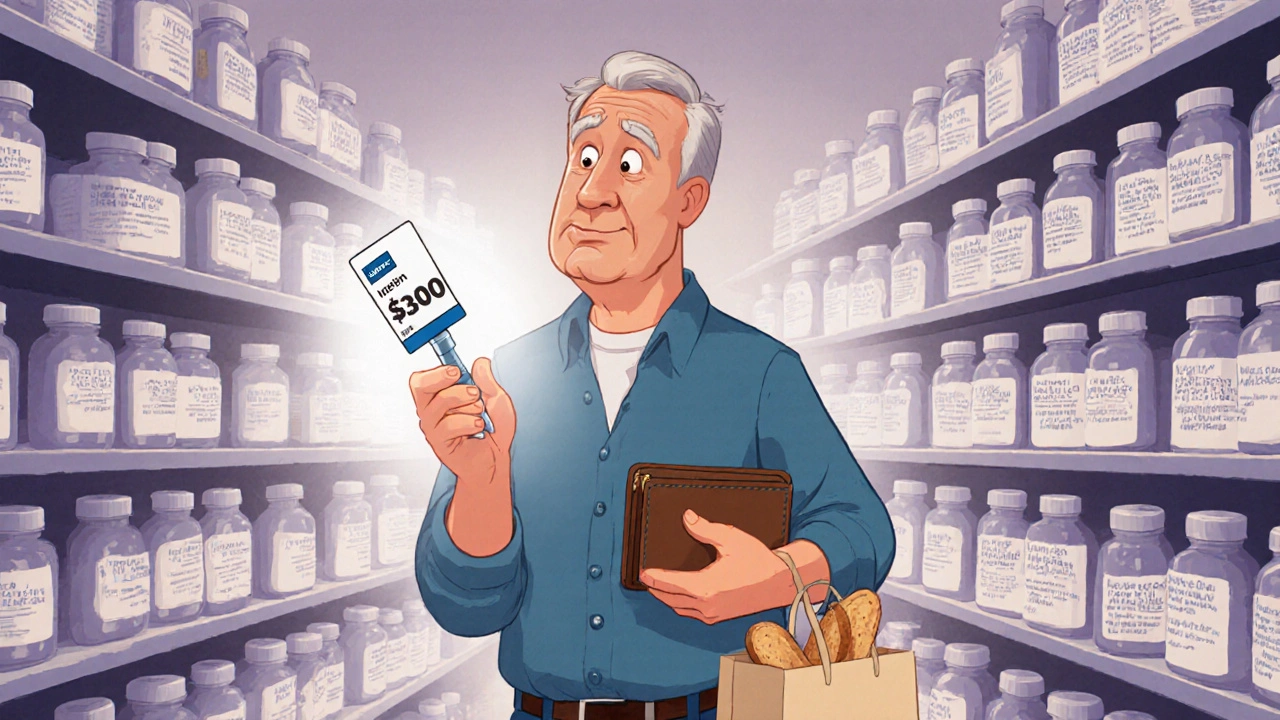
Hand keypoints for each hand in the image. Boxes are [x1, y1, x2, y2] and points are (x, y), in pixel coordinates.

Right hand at [409, 358, 515, 484]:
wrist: (497, 459)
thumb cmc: (494, 431)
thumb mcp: (497, 400)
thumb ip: (487, 381)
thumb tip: (480, 362)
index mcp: (441, 396)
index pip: (423, 378)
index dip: (437, 371)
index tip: (457, 371)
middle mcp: (433, 409)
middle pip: (420, 386)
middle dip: (445, 380)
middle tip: (471, 389)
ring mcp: (433, 426)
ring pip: (440, 402)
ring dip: (466, 403)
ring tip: (480, 412)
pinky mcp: (438, 442)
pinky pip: (448, 425)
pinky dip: (469, 423)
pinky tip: (478, 427)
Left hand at [640, 511, 803, 624]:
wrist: (781, 583)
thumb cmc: (758, 560)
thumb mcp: (731, 539)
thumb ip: (705, 529)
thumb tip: (686, 517)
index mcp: (706, 587)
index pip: (670, 583)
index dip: (654, 577)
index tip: (642, 572)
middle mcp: (706, 605)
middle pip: (670, 598)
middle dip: (656, 588)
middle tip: (646, 578)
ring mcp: (713, 614)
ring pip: (680, 608)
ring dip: (667, 598)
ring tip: (658, 586)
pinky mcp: (719, 617)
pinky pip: (692, 613)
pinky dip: (681, 604)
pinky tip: (680, 595)